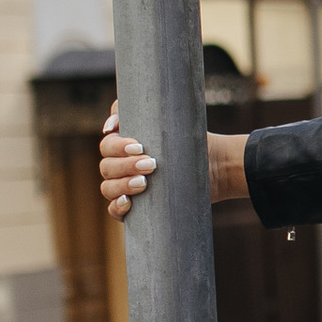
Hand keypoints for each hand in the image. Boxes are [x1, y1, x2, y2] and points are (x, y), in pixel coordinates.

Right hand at [99, 102, 250, 222]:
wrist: (214, 166)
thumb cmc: (189, 141)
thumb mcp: (171, 121)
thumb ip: (145, 110)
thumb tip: (112, 121)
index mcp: (124, 146)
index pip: (108, 146)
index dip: (117, 147)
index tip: (139, 147)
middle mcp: (121, 167)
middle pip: (107, 167)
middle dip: (126, 166)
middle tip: (151, 165)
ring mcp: (126, 188)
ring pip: (108, 188)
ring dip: (122, 186)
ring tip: (144, 183)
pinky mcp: (136, 208)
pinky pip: (114, 210)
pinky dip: (117, 207)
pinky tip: (128, 202)